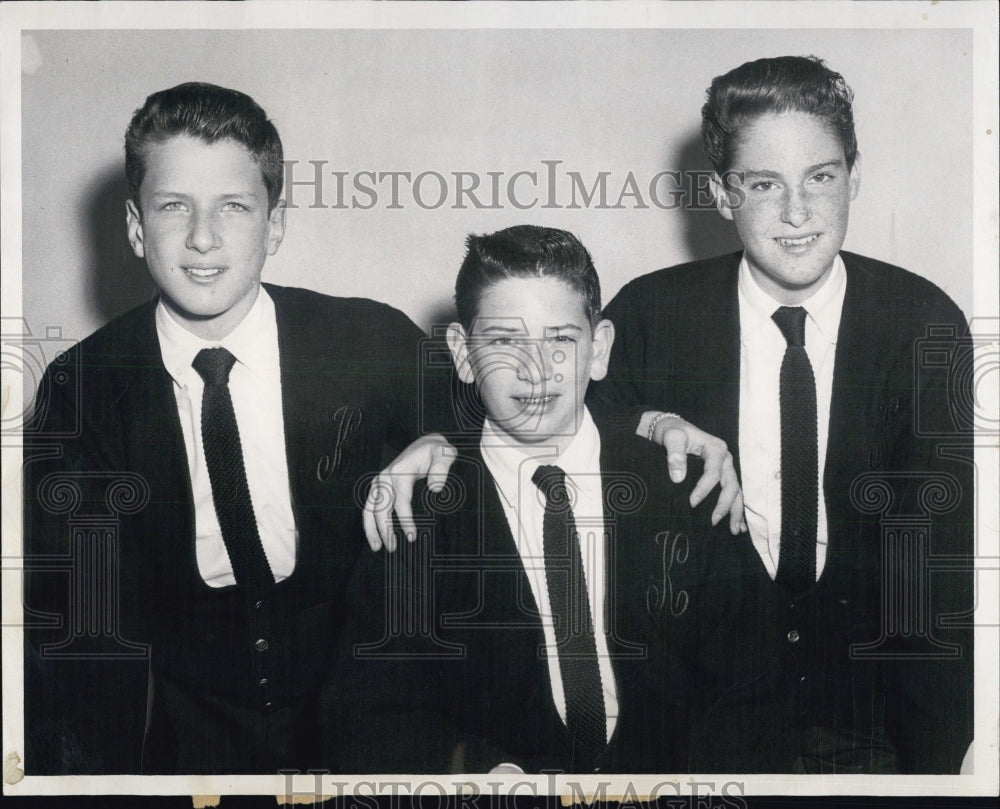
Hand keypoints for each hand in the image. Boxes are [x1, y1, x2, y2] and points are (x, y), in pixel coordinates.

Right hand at [363, 434, 457, 551]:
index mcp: (400, 470)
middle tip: (393, 548)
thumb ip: (442, 468)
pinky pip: (369, 508)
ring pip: (369, 509)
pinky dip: (370, 523)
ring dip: (372, 530)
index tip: (411, 536)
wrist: (425, 446)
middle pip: (381, 508)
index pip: (400, 500)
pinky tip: (375, 538)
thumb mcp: (445, 454)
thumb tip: (435, 488)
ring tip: (378, 548)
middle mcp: (385, 476)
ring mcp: (379, 482)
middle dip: (385, 530)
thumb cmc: (436, 452)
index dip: (405, 520)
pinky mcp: (378, 487)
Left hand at [647, 413, 746, 534]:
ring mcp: (726, 468)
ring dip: (735, 511)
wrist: (673, 429)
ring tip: (734, 530)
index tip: (691, 503)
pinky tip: (739, 525)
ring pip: (736, 491)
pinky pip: (733, 493)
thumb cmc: (673, 433)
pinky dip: (735, 508)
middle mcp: (725, 459)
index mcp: (716, 449)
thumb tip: (678, 478)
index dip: (704, 489)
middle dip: (724, 505)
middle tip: (714, 521)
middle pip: (731, 485)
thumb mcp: (672, 437)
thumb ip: (674, 453)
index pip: (714, 473)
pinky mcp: (723, 475)